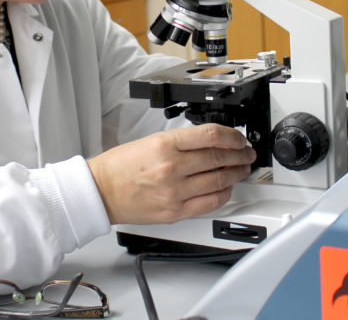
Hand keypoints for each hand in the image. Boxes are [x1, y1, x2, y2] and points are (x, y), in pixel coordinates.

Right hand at [86, 123, 255, 224]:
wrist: (101, 191)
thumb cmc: (119, 167)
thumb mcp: (149, 141)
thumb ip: (179, 142)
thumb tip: (208, 142)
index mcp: (164, 144)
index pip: (211, 135)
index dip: (233, 136)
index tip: (239, 138)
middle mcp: (171, 167)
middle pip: (219, 156)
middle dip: (239, 154)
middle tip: (246, 153)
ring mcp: (175, 191)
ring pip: (219, 179)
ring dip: (236, 173)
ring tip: (242, 169)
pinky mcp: (175, 211)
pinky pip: (210, 202)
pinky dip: (224, 194)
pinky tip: (227, 188)